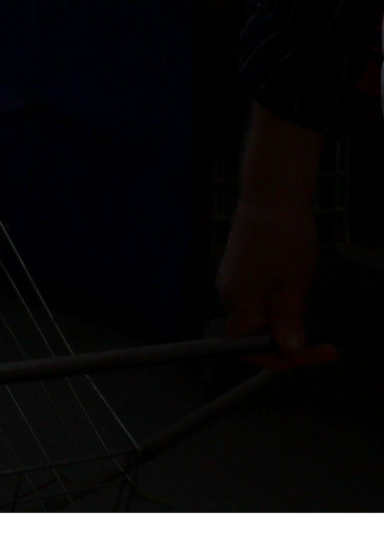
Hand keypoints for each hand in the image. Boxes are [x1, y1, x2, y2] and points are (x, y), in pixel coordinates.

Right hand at [219, 196, 319, 364]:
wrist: (272, 195)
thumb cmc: (281, 235)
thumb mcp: (293, 284)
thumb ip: (287, 321)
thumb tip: (287, 349)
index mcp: (238, 299)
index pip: (249, 346)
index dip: (280, 357)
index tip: (311, 354)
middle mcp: (229, 293)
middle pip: (254, 333)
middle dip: (288, 339)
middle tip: (323, 343)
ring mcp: (234, 280)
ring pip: (260, 316)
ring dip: (286, 320)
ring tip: (306, 300)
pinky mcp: (241, 270)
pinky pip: (259, 299)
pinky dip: (279, 304)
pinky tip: (294, 287)